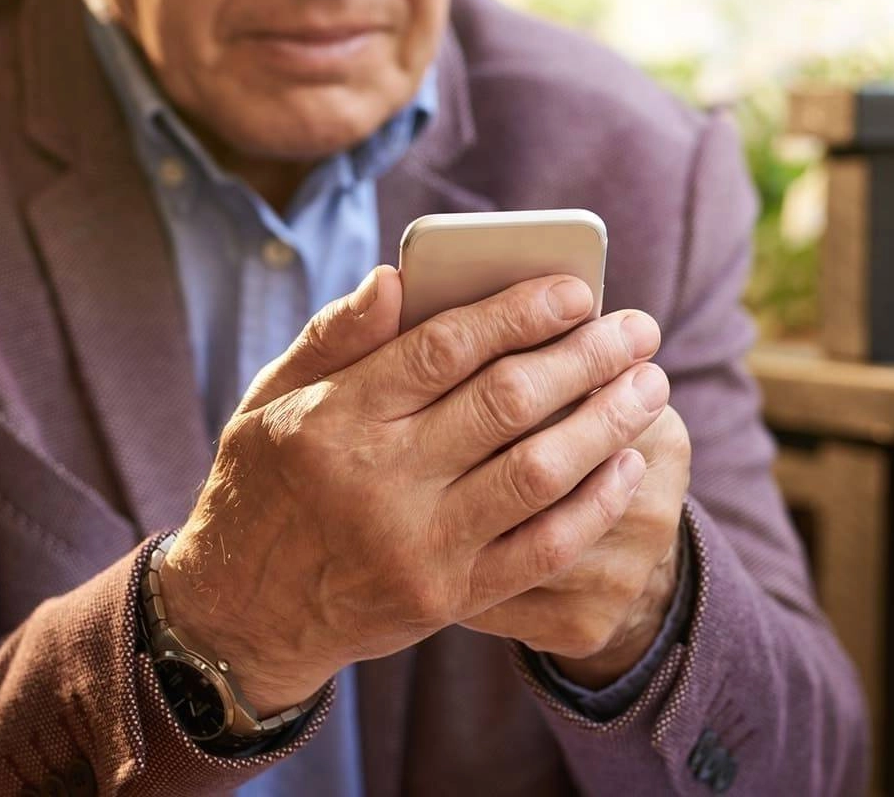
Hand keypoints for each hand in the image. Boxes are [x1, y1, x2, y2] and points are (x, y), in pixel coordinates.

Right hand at [157, 266, 670, 711]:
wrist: (242, 616)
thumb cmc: (266, 486)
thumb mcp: (269, 401)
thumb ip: (333, 337)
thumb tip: (396, 277)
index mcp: (336, 417)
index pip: (446, 347)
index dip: (521, 312)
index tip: (579, 290)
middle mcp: (380, 480)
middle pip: (507, 404)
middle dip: (586, 358)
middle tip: (639, 328)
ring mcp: (418, 545)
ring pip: (538, 473)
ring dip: (607, 423)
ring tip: (651, 387)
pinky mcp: (447, 597)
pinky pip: (542, 549)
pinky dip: (594, 504)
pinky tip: (626, 464)